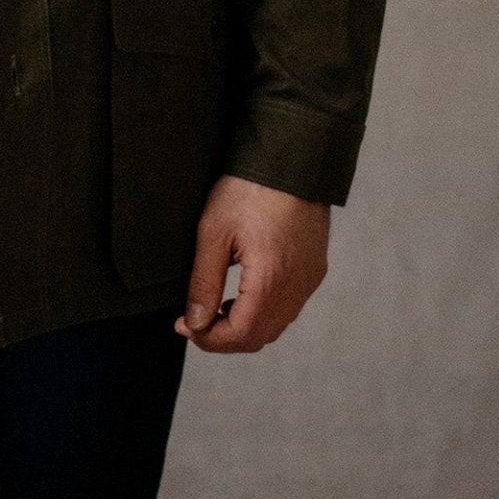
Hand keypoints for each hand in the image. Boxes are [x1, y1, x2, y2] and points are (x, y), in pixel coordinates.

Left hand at [173, 174, 329, 352]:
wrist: (291, 159)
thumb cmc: (250, 189)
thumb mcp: (213, 232)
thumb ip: (204, 281)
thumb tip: (195, 322)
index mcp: (270, 280)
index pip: (241, 334)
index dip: (209, 339)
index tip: (184, 326)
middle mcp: (296, 287)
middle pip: (260, 337)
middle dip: (224, 337)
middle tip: (195, 321)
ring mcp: (309, 279)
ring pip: (276, 325)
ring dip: (244, 326)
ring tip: (215, 306)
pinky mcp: (314, 269)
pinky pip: (289, 306)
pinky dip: (264, 311)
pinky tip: (242, 292)